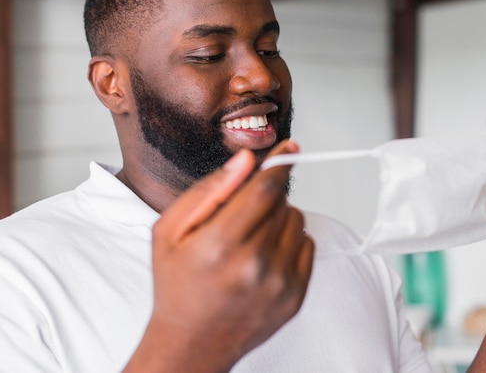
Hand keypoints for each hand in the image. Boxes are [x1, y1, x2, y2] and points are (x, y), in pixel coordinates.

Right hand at [126, 141, 314, 372]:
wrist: (191, 343)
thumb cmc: (176, 284)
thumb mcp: (170, 231)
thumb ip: (209, 190)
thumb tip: (247, 161)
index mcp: (218, 246)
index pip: (264, 189)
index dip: (279, 164)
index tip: (290, 149)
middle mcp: (254, 266)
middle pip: (282, 202)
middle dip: (266, 197)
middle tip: (241, 216)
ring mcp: (279, 285)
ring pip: (297, 220)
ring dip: (278, 218)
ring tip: (249, 240)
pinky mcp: (296, 297)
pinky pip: (307, 244)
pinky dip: (289, 241)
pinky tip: (264, 257)